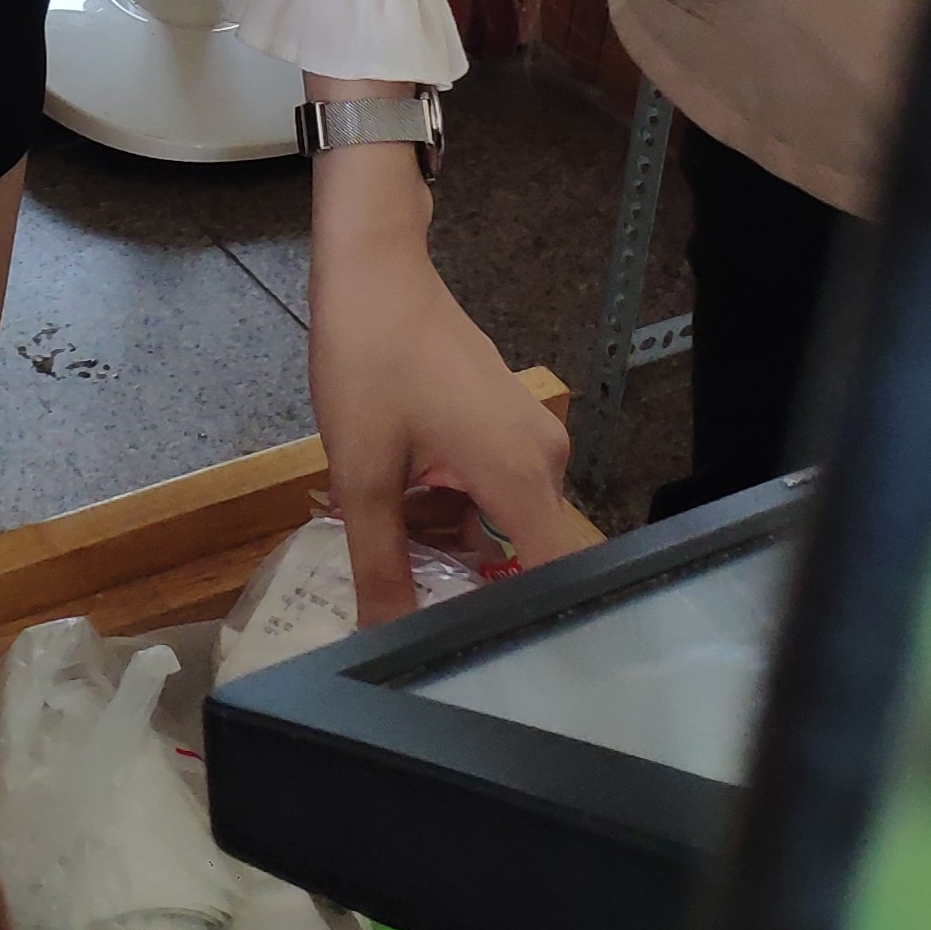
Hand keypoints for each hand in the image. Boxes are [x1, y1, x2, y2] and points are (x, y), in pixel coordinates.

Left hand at [307, 137, 584, 627]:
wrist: (374, 266)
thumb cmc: (371, 361)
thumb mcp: (365, 472)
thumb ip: (381, 564)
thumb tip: (384, 640)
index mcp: (522, 476)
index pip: (565, 574)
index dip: (537, 626)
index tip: (499, 664)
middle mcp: (544, 457)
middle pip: (531, 552)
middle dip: (481, 590)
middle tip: (423, 625)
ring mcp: (525, 432)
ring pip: (505, 519)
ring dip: (457, 545)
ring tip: (394, 566)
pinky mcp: (503, 416)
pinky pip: (493, 485)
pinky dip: (455, 507)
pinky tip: (401, 512)